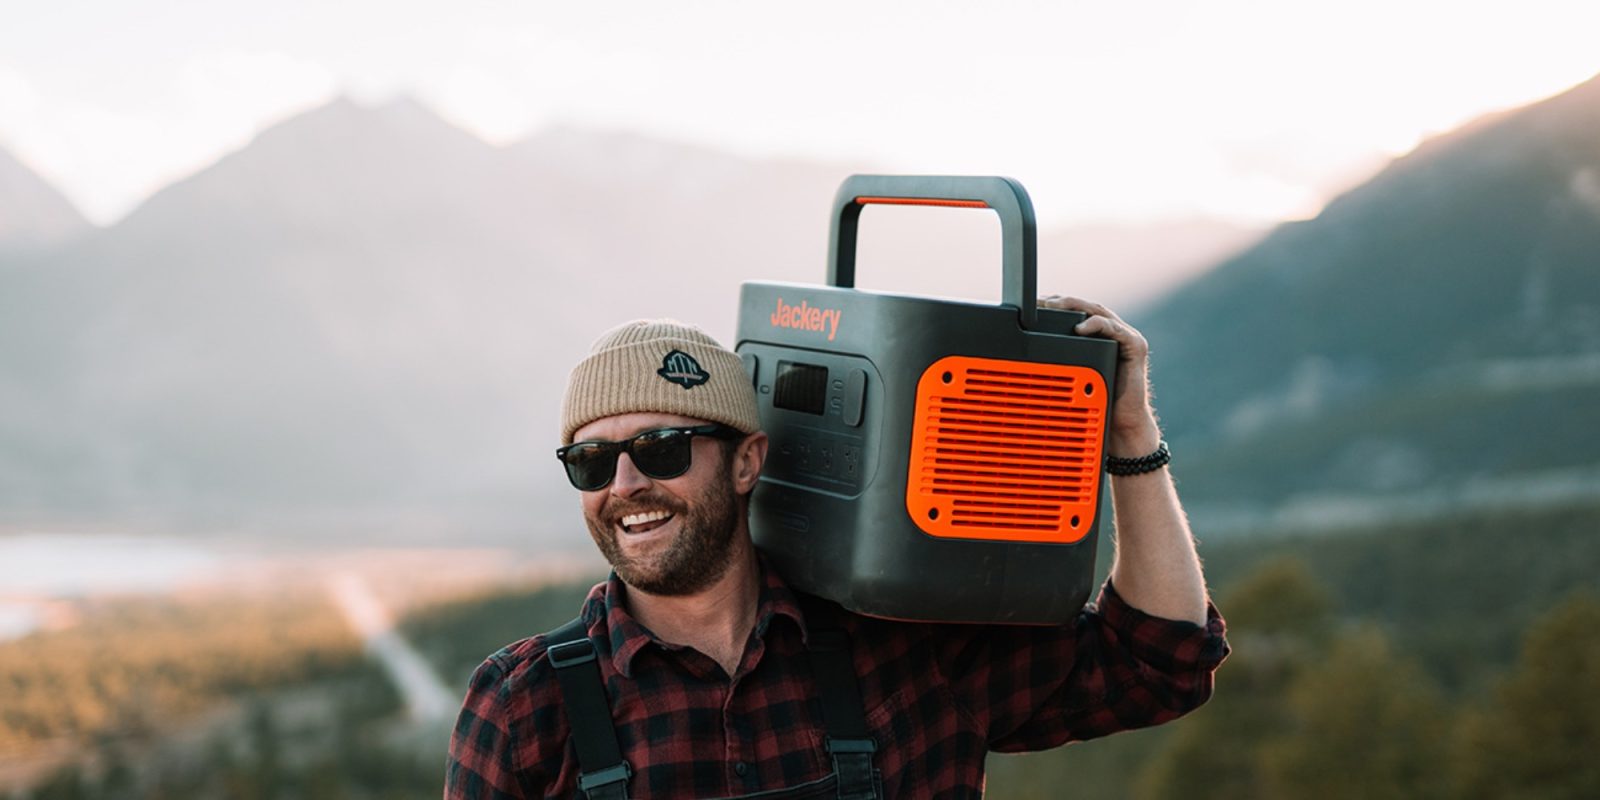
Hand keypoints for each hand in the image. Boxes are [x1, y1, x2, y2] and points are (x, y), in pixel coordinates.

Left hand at [1039, 295, 1160, 457]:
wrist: (1120, 425)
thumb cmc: (1095, 404)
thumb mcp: (1068, 380)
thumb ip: (1055, 366)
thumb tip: (1022, 364)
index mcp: (1095, 338)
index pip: (1074, 313)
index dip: (1054, 306)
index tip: (1031, 306)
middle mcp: (1110, 334)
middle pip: (1085, 308)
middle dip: (1061, 302)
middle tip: (1040, 303)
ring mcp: (1124, 339)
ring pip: (1098, 312)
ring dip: (1075, 306)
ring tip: (1055, 307)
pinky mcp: (1136, 347)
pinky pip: (1115, 330)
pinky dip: (1097, 325)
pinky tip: (1080, 327)